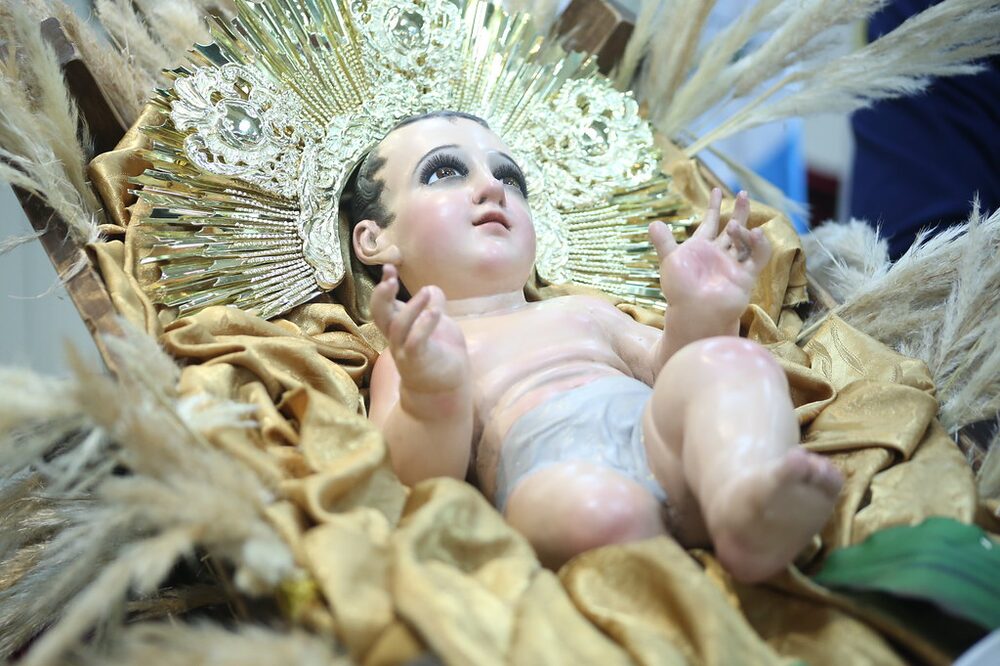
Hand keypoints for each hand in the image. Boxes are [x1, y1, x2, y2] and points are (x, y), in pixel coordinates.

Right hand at [370, 265, 469, 394]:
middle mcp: (396, 339)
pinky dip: (424, 326)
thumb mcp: (438, 326)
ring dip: (411, 307)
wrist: (443, 390)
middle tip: (389, 277)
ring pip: (398, 327)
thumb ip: (433, 307)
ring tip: (426, 291)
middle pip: (380, 315)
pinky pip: (415, 342)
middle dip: (381, 295)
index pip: (383, 304)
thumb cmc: (438, 356)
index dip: (383, 286)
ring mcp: (404, 351)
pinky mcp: (418, 362)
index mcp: (398, 327)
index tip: (389, 268)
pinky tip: (435, 312)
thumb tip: (432, 288)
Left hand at [648, 188, 770, 325]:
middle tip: (743, 193)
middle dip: (739, 211)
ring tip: (735, 226)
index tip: (716, 190)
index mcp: (701, 248)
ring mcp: (733, 264)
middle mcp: (719, 254)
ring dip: (742, 229)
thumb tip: (653, 223)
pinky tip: (755, 234)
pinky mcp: (746, 275)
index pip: (710, 222)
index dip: (714, 207)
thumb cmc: (680, 290)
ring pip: (744, 240)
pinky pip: (758, 256)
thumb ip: (664, 242)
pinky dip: (759, 244)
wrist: (694, 312)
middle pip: (733, 227)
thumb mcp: (670, 261)